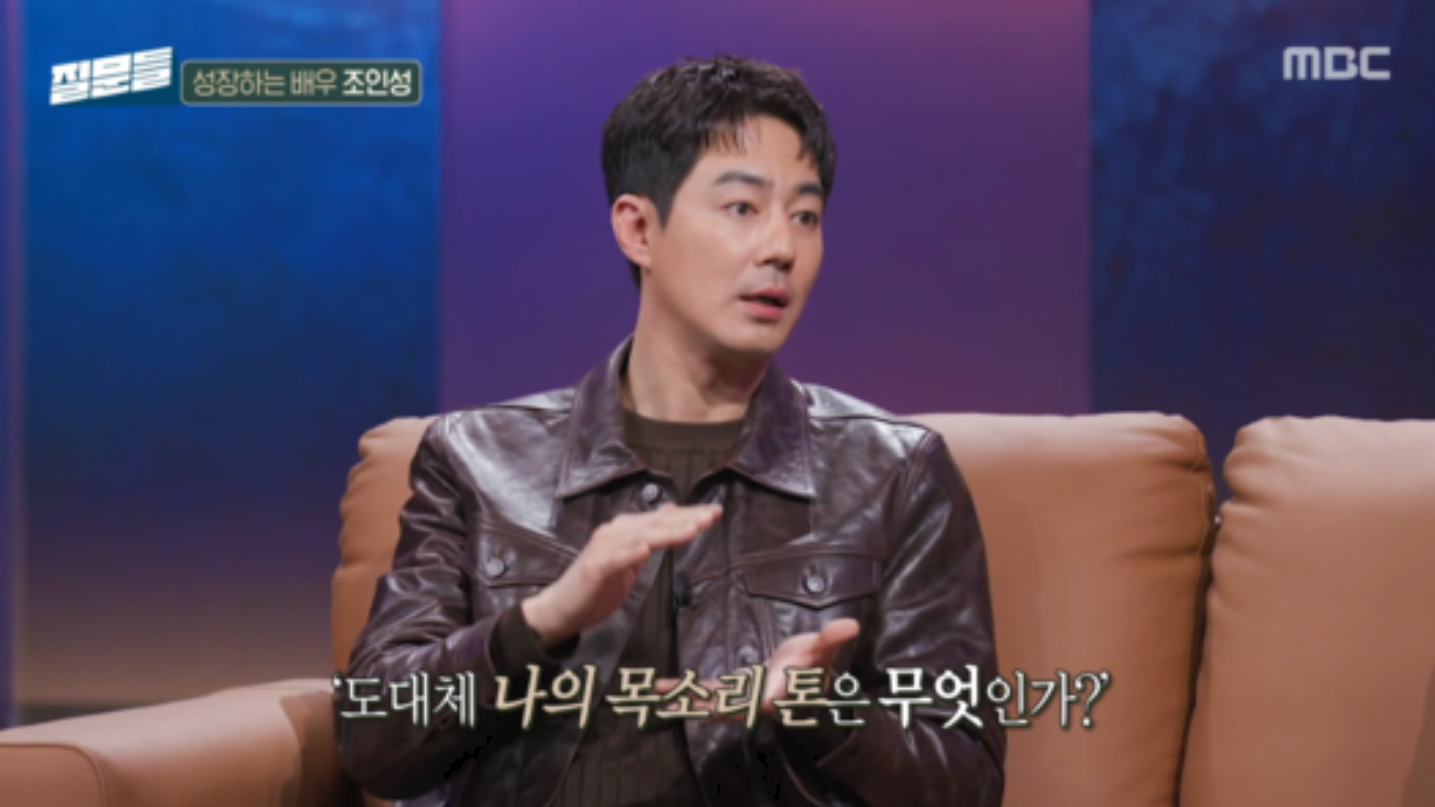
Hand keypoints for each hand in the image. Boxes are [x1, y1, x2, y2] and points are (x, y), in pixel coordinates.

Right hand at [521, 503, 720, 649]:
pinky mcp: (594, 568)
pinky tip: (645, 549)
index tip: (714, 512)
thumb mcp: (631, 558)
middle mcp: (614, 533)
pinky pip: (615, 559)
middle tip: (711, 516)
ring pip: (640, 537)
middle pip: (655, 524)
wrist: (561, 607)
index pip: (662, 518)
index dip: (688, 514)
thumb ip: (650, 536)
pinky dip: (630, 553)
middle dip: (685, 519)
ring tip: (691, 529)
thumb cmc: (598, 585)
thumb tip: (673, 514)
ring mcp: (603, 549)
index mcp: (625, 530)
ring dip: (666, 532)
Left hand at [655, 618, 860, 720]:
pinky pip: (709, 689)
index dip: (732, 703)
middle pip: (721, 705)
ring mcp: (743, 697)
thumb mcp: (823, 647)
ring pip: (710, 700)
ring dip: (685, 697)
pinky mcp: (736, 690)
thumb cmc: (816, 660)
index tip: (705, 706)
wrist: (811, 667)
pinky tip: (670, 688)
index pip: (752, 701)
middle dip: (694, 703)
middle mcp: (755, 702)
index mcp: (775, 694)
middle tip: (665, 701)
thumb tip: (850, 626)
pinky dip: (690, 687)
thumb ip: (832, 638)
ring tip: (657, 693)